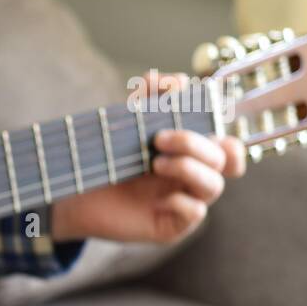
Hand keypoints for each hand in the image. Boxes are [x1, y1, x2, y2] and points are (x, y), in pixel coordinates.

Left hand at [50, 73, 246, 244]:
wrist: (77, 192)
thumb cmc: (108, 158)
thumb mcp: (126, 124)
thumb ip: (149, 98)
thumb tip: (171, 80)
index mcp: (192, 154)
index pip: (229, 147)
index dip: (229, 137)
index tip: (206, 124)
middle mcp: (194, 178)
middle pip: (223, 160)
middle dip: (195, 144)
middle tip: (158, 139)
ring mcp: (185, 201)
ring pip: (214, 186)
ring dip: (189, 169)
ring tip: (155, 164)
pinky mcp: (172, 225)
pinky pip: (195, 213)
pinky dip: (182, 203)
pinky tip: (159, 199)